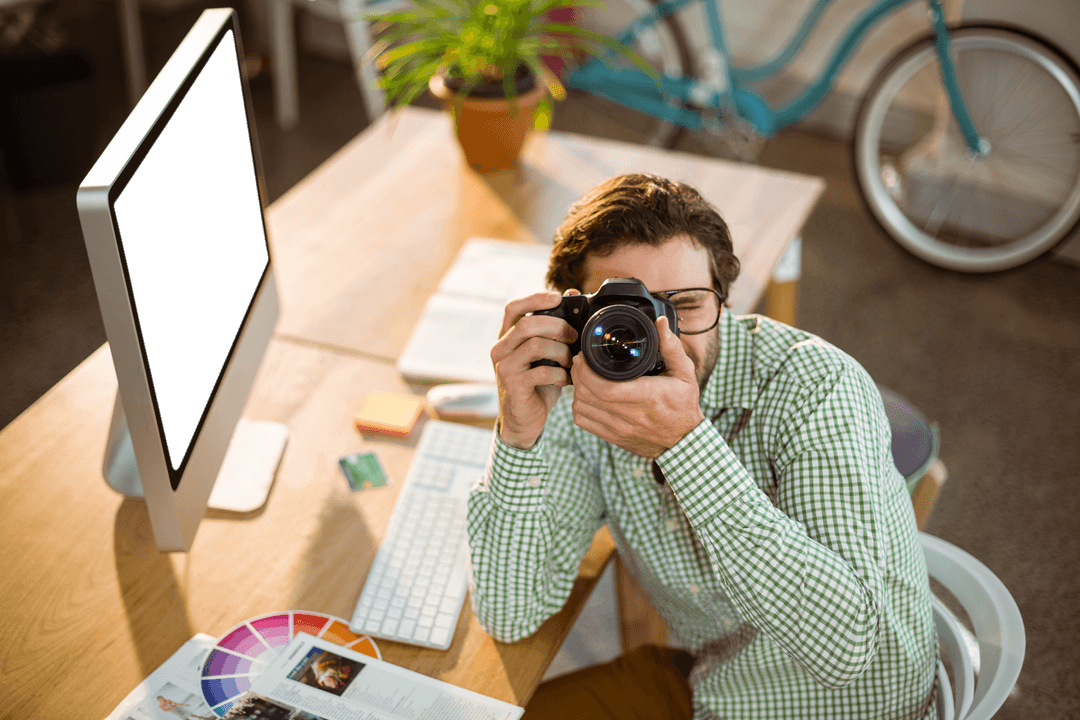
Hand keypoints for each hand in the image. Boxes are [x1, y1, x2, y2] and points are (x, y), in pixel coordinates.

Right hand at [491, 290, 579, 449]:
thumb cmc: (538, 383)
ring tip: (571, 362)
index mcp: (507, 337)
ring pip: (535, 345)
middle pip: (526, 324)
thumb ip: (555, 327)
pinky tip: (566, 380)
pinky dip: (560, 374)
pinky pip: (541, 371)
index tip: (558, 297)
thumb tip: (571, 293)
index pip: (513, 308)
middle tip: (574, 337)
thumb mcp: (547, 354)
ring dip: (561, 351)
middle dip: (557, 326)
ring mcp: (504, 367)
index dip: (535, 298)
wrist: (525, 420)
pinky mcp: (513, 385)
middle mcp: (500, 349)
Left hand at [570, 316, 703, 457]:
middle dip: (578, 374)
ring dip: (577, 389)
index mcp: (647, 397)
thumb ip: (671, 347)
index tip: (584, 356)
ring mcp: (619, 428)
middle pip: (588, 395)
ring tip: (582, 376)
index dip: (586, 371)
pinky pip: (583, 422)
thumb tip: (660, 323)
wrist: (683, 441)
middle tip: (580, 361)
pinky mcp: (613, 437)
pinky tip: (586, 396)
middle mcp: (631, 415)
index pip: (605, 387)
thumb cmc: (683, 405)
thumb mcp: (684, 373)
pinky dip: (578, 407)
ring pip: (581, 408)